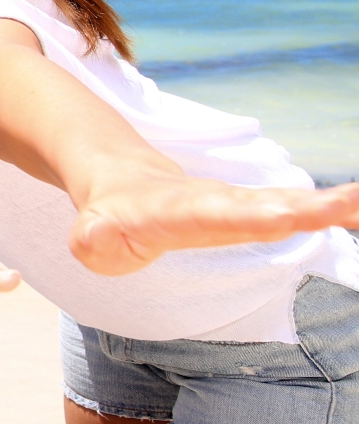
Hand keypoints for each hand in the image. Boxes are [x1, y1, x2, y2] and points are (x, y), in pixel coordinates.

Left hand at [71, 171, 358, 275]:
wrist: (120, 182)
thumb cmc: (108, 222)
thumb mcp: (91, 237)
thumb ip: (94, 241)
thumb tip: (94, 241)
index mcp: (180, 213)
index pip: (218, 217)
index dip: (251, 216)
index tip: (289, 216)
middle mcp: (217, 203)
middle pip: (266, 207)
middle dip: (309, 208)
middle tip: (354, 203)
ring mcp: (239, 205)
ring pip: (288, 204)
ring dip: (332, 206)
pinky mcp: (254, 211)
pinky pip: (297, 210)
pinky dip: (333, 210)